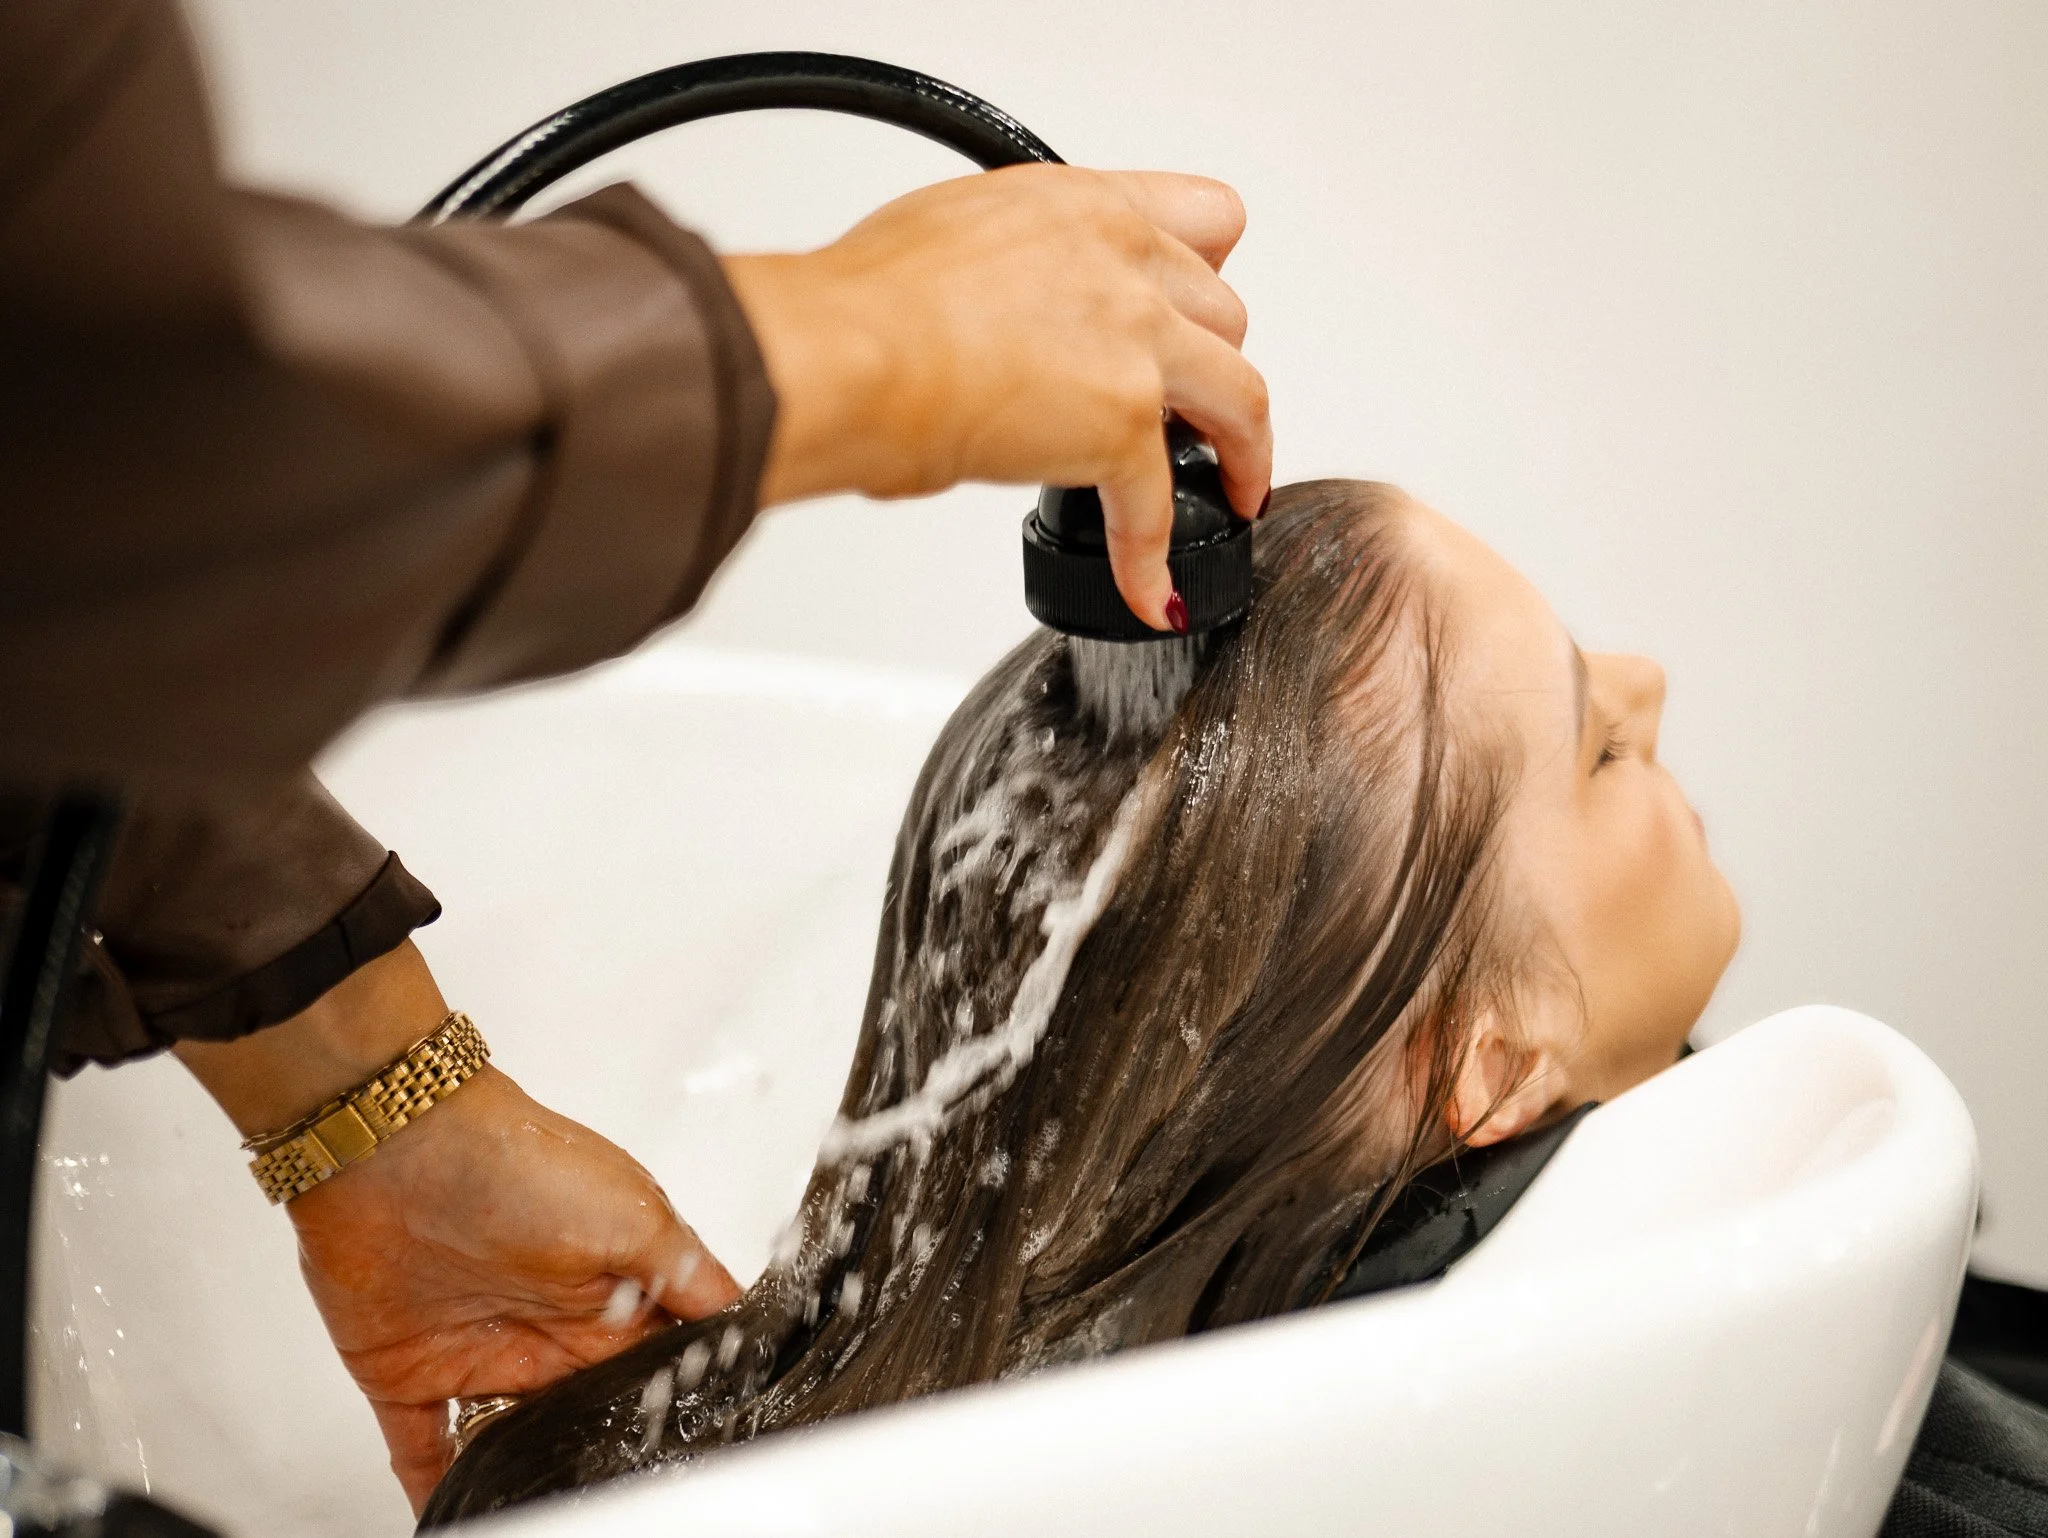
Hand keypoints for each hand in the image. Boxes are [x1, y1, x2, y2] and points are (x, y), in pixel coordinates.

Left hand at [288, 1064, 736, 1511]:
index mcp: (612, 1293)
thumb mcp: (634, 1212)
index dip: (676, 1398)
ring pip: (515, 1441)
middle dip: (605, 1448)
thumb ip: (689, 1276)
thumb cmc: (519, 1162)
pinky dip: (437, 1489)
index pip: (657, 1362)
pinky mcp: (413, 1376)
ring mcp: (484, 1353)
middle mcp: (552, 1327)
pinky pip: (426, 1451)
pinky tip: (455, 1513)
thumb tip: (744, 1318)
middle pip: (589, 1411)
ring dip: (528, 1474)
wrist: (394, 1147)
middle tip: (620, 1481)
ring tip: (552, 1499)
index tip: (700, 1438)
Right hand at [723, 166, 1272, 629]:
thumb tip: (993, 319)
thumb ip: (1006, 271)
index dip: (1204, 273)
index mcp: (1084, 208)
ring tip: (1230, 491)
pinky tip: (1149, 590)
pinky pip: (1157, 509)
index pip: (1200, 219)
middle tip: (1186, 408)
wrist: (852, 354)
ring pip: (1242, 400)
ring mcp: (1136, 345)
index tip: (1196, 308)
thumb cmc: (867, 303)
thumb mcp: (953, 241)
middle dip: (1209, 365)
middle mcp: (1124, 263)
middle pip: (1226, 314)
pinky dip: (1153, 560)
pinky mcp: (1122, 427)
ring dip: (1240, 452)